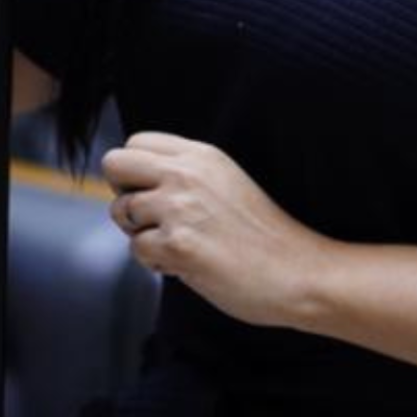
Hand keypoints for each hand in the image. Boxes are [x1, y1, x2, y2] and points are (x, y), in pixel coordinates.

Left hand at [101, 132, 331, 329]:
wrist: (302, 273)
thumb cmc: (264, 237)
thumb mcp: (225, 183)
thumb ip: (185, 175)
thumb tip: (134, 183)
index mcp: (200, 155)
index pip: (136, 142)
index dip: (133, 171)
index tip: (151, 194)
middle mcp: (186, 174)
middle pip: (114, 164)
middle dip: (121, 193)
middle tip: (148, 218)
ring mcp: (180, 207)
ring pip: (121, 212)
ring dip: (140, 235)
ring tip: (177, 246)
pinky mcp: (178, 244)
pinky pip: (137, 249)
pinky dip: (156, 263)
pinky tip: (186, 266)